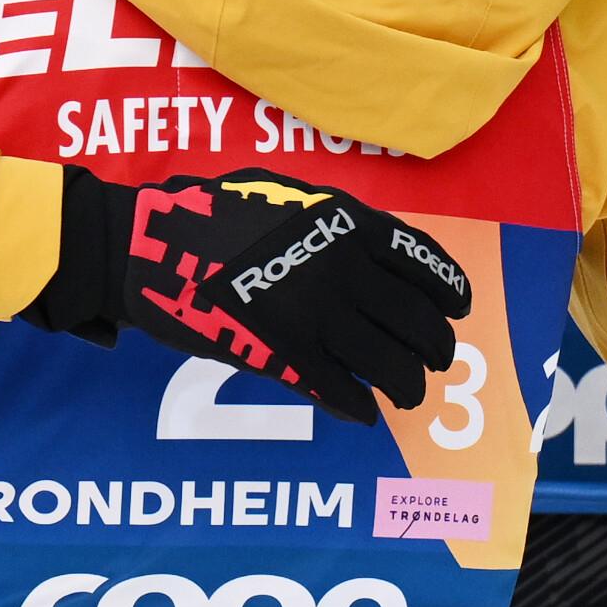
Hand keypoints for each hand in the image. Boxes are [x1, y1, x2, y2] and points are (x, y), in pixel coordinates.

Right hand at [38, 169, 473, 423]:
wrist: (149, 246)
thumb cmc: (211, 212)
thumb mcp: (287, 194)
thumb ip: (336, 221)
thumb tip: (377, 249)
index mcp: (350, 225)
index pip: (425, 265)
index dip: (450, 292)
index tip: (457, 309)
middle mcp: (345, 273)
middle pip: (419, 322)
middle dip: (435, 348)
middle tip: (436, 360)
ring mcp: (316, 318)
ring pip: (392, 366)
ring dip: (408, 386)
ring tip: (408, 395)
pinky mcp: (283, 359)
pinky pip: (342, 393)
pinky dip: (359, 408)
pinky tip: (362, 412)